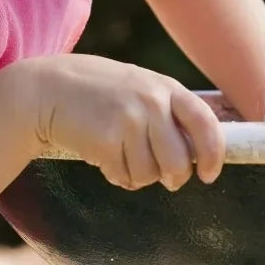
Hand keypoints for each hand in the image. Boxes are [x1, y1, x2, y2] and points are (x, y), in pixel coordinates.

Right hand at [23, 54, 224, 191]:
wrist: (50, 88)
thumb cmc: (100, 91)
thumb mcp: (141, 87)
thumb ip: (169, 112)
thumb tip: (199, 153)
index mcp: (166, 87)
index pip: (205, 122)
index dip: (214, 154)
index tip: (209, 174)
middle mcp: (152, 101)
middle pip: (181, 161)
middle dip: (174, 176)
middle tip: (164, 175)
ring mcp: (130, 119)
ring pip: (151, 175)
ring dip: (138, 175)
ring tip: (123, 154)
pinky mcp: (107, 140)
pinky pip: (124, 177)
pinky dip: (116, 174)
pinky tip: (104, 154)